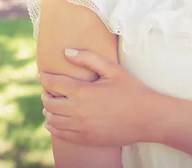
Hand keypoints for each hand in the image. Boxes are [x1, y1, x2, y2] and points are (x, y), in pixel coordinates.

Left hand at [38, 49, 165, 146]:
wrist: (148, 118)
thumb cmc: (131, 90)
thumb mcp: (112, 69)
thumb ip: (88, 58)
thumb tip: (66, 52)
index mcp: (82, 91)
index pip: (53, 84)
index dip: (45, 79)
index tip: (43, 76)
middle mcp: (78, 111)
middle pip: (49, 103)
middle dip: (46, 95)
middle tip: (49, 91)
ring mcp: (81, 127)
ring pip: (53, 120)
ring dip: (49, 112)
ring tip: (52, 106)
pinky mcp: (86, 139)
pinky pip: (61, 135)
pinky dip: (54, 128)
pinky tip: (54, 123)